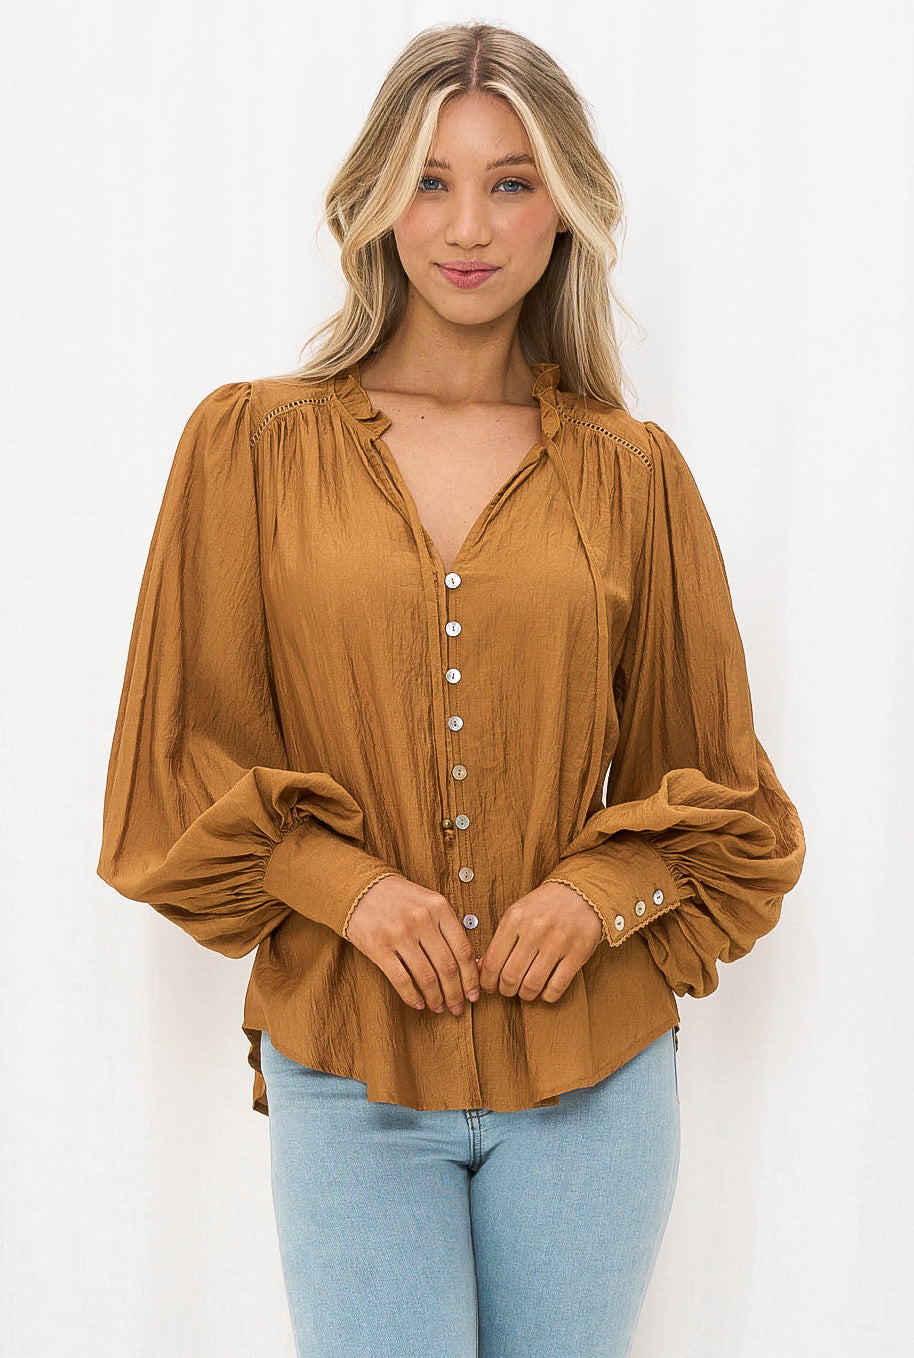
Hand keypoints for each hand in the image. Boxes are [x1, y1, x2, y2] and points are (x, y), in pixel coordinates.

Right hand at [345, 875, 480, 1015]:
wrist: (360, 888)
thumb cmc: (399, 898)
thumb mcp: (429, 901)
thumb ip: (448, 926)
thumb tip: (469, 964)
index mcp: (439, 907)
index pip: (464, 950)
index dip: (472, 978)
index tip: (474, 994)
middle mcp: (421, 919)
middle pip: (448, 967)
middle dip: (456, 994)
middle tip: (458, 1008)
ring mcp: (399, 934)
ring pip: (427, 977)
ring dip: (436, 998)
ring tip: (439, 1007)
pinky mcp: (379, 947)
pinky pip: (401, 980)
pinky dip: (413, 997)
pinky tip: (419, 1004)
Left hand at [478, 882, 603, 1002]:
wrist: (581, 892)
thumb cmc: (544, 906)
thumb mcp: (516, 915)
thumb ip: (499, 941)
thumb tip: (481, 969)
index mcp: (515, 918)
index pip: (493, 962)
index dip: (488, 982)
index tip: (490, 987)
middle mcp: (535, 929)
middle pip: (511, 977)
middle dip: (506, 990)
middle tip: (508, 989)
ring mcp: (558, 941)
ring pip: (532, 985)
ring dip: (526, 994)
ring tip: (526, 990)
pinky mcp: (578, 952)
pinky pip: (556, 987)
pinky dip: (547, 995)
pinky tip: (545, 989)